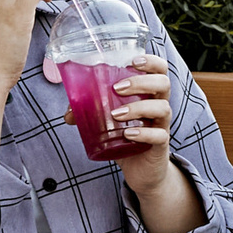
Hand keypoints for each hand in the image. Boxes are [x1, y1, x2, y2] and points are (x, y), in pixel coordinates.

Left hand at [102, 53, 179, 189]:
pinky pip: (159, 135)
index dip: (151, 61)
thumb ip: (91, 113)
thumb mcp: (109, 123)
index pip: (159, 70)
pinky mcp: (161, 145)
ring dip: (138, 107)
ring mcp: (162, 125)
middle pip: (163, 83)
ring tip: (115, 115)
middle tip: (116, 88)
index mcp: (149, 94)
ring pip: (162, 108)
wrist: (142, 171)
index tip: (133, 60)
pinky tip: (127, 135)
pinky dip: (143, 133)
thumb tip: (69, 111)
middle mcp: (159, 105)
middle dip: (141, 82)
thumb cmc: (127, 139)